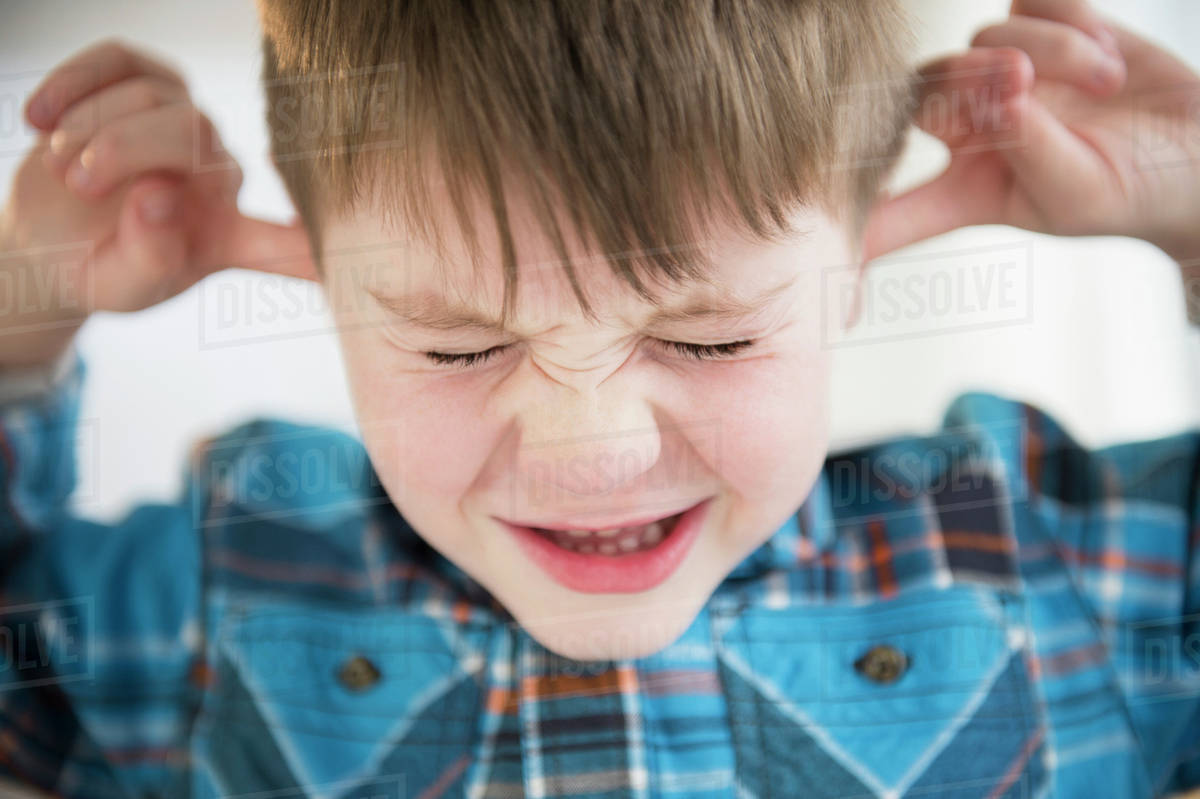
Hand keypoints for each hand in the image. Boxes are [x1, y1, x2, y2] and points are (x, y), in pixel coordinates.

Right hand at [0, 39, 315, 365]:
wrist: (50, 241)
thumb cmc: (100, 268)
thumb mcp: (120, 285)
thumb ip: (148, 257)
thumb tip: (159, 199)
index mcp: (230, 237)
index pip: (285, 244)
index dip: (309, 246)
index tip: (334, 253)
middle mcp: (220, 175)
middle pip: (194, 131)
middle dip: (125, 147)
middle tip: (79, 180)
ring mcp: (186, 124)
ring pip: (153, 94)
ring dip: (89, 126)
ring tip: (62, 167)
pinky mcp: (147, 85)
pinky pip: (120, 59)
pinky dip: (73, 82)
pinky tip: (37, 118)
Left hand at [865, 0, 1199, 264]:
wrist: (1199, 152)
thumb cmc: (1133, 193)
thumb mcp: (1076, 192)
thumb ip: (1027, 146)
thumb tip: (999, 91)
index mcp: (966, 190)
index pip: (894, 208)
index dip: (853, 220)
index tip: (811, 234)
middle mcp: (972, 131)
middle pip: (924, 91)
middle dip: (970, 81)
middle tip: (1023, 81)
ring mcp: (1004, 75)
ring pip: (982, 40)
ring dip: (1047, 51)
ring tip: (1106, 82)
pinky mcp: (1041, 27)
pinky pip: (1030, 3)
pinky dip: (1069, 19)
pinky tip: (1106, 55)